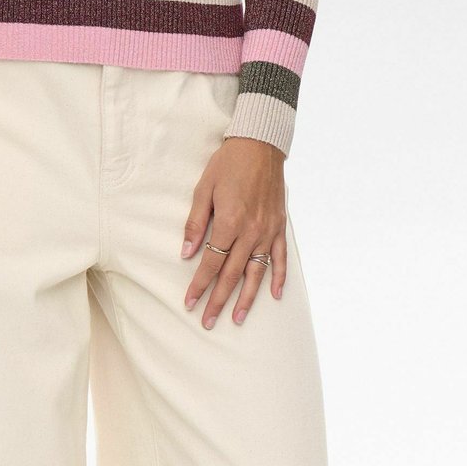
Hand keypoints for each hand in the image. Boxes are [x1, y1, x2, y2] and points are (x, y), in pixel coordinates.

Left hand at [181, 137, 286, 327]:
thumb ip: (196, 221)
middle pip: (232, 274)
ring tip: (237, 318)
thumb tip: (186, 252)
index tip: (189, 302)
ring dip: (247, 298)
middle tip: (207, 321)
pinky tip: (274, 295)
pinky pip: (280, 258)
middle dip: (218, 300)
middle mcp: (250, 232)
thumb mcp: (204, 188)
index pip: (211, 262)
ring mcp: (267, 231)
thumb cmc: (228, 164)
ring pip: (257, 272)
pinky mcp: (279, 226)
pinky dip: (279, 277)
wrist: (260, 144)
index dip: (199, 284)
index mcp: (229, 222)